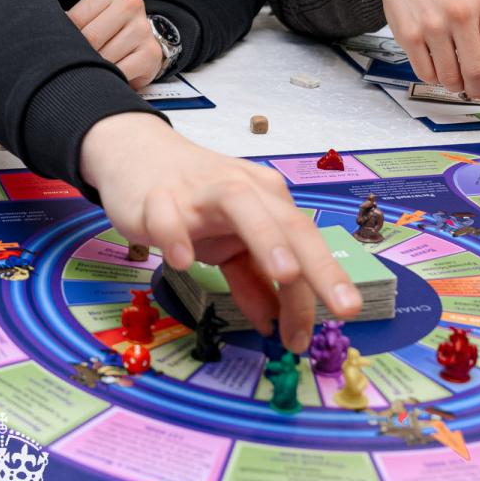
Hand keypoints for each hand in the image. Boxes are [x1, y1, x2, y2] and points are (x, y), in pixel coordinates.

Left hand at [66, 0, 163, 89]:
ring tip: (92, 69)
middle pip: (91, 37)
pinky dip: (110, 78)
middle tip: (74, 63)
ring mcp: (143, 30)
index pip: (76, 18)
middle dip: (79, 54)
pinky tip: (108, 75)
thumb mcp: (92, 17)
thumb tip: (46, 33)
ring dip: (94, 68)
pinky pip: (121, 72)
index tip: (63, 46)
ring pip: (105, 56)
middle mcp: (131, 6)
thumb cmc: (108, 29)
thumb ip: (73, 22)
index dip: (66, 37)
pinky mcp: (150, 54)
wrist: (142, 41)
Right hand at [80, 115, 359, 350]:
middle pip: (285, 222)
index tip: (343, 316)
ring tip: (286, 275)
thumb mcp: (228, 244)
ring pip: (240, 205)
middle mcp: (242, 190)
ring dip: (267, 238)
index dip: (326, 278)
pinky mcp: (156, 198)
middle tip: (342, 305)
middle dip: (317, 264)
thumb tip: (278, 324)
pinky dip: (177, 236)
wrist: (136, 155)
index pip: (302, 239)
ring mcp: (199, 191)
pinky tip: (183, 262)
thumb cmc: (194, 203)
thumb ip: (252, 280)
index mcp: (266, 200)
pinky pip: (168, 215)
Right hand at [366, 0, 479, 99]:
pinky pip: (426, 73)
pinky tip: (436, 65)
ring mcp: (433, 25)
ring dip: (455, 86)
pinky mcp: (409, 35)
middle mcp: (461, 14)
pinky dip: (434, 77)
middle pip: (477, 72)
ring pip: (450, 78)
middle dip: (478, 90)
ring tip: (455, 79)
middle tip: (476, 92)